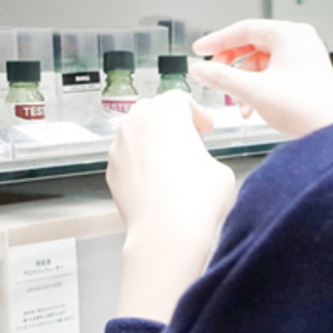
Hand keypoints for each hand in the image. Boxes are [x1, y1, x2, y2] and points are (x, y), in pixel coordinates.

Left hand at [106, 97, 237, 323]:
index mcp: (167, 112)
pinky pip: (126, 157)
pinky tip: (155, 182)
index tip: (205, 127)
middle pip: (152, 110)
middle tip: (186, 140)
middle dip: (169, 122)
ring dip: (151, 141)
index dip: (196, 113)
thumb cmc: (195, 201)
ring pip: (135, 133)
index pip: (180, 99)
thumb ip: (206, 154)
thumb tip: (200, 163)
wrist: (166, 233)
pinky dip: (138, 163)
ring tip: (169, 163)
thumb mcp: (221, 170)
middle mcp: (137, 123)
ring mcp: (120, 147)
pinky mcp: (111, 170)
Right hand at [190, 20, 332, 139]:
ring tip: (237, 104)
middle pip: (252, 45)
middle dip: (230, 66)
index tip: (199, 51)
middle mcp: (300, 41)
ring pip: (261, 62)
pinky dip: (257, 88)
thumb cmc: (305, 109)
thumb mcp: (253, 91)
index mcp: (290, 35)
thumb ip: (221, 77)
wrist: (332, 136)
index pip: (244, 29)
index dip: (217, 41)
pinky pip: (273, 73)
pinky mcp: (306, 74)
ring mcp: (304, 57)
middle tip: (213, 77)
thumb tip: (199, 69)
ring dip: (243, 82)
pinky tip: (250, 108)